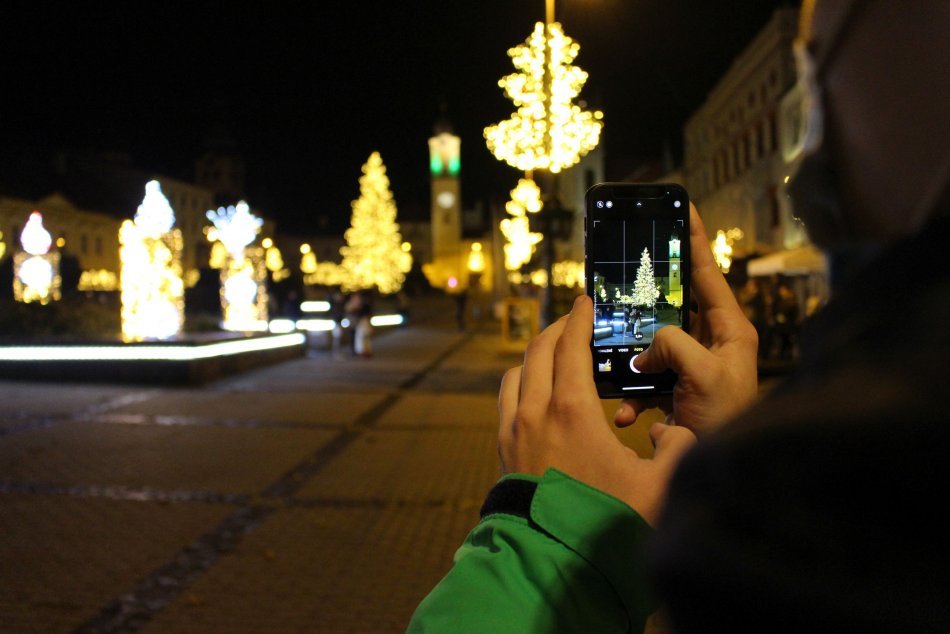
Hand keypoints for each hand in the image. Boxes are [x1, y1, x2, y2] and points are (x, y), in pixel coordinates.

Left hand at [498, 295, 696, 524]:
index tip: (585, 301)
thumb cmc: (605, 526)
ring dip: (536, 354)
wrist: (550, 565)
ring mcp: (513, 432)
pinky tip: (536, 392)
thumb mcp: (658, 489)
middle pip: (539, 351)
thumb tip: (673, 432)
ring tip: (554, 351)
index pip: (571, 347)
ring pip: (517, 373)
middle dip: (558, 329)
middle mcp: (535, 413)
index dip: (579, 319)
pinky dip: (521, 382)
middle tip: (574, 319)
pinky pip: (507, 400)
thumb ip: (676, 450)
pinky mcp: (503, 452)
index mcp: (572, 412)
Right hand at [614, 203, 757, 433]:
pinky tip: (624, 413)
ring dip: (633, 360)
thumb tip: (646, 349)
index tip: (685, 207)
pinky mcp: (675, 388)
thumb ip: (673, 344)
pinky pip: (644, 381)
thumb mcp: (704, 373)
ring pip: (652, 344)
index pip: (708, 274)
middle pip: (674, 306)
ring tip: (621, 368)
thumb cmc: (727, 418)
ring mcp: (692, 365)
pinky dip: (630, 397)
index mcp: (729, 329)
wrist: (725, 467)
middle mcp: (711, 342)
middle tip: (630, 281)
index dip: (695, 240)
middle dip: (649, 302)